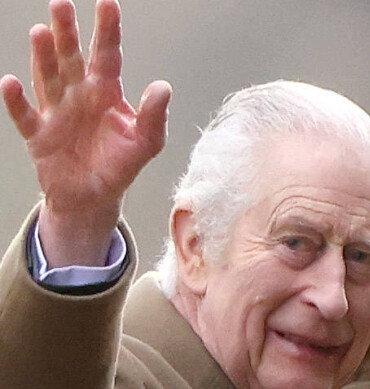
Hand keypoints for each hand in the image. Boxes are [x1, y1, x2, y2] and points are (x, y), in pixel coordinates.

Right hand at [0, 0, 171, 266]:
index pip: (108, 56)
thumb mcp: (146, 143)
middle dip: (68, 33)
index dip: (108, 31)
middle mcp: (78, 95)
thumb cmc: (120, 166)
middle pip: (72, 58)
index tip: (108, 4)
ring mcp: (56, 112)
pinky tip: (10, 83)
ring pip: (48, 79)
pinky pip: (26, 116)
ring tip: (41, 32)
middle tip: (62, 5)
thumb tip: (163, 87)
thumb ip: (154, 117)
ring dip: (43, 58)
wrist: (94, 197)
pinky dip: (17, 101)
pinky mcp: (39, 135)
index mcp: (106, 93)